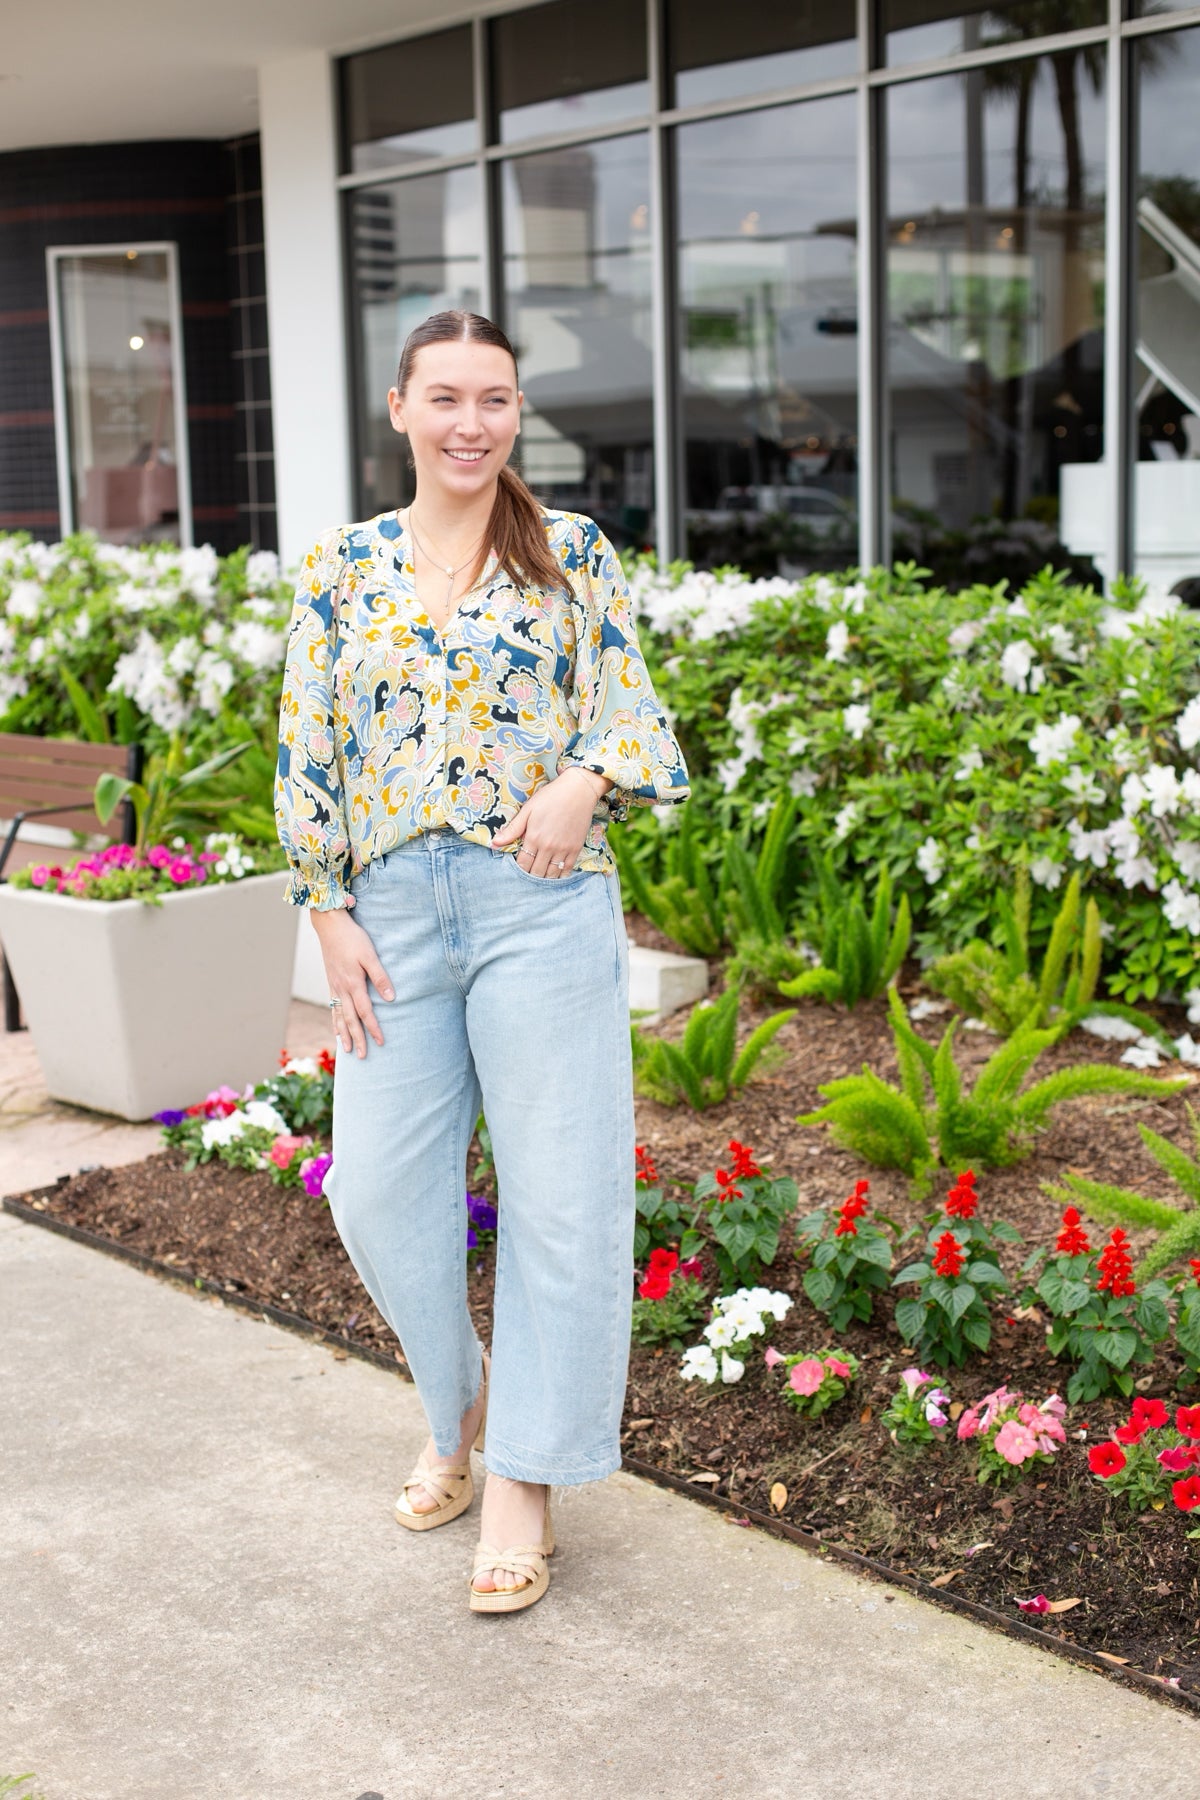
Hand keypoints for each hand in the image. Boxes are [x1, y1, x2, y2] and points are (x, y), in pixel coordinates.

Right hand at [310, 906, 393, 1056]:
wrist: (330, 926)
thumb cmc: (353, 938)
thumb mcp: (370, 955)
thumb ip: (380, 977)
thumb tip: (391, 999)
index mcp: (353, 983)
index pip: (365, 1012)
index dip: (374, 1028)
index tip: (381, 1042)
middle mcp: (342, 989)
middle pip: (351, 1019)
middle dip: (357, 1039)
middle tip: (363, 1056)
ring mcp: (334, 986)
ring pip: (339, 1016)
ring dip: (344, 1034)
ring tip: (347, 1050)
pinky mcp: (331, 982)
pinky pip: (332, 1007)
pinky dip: (335, 1020)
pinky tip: (337, 1028)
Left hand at [492, 768, 608, 877]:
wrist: (578, 790)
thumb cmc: (551, 797)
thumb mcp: (528, 810)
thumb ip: (512, 829)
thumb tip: (494, 843)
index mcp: (534, 837)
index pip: (523, 864)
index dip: (519, 869)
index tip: (517, 867)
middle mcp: (548, 847)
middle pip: (536, 872)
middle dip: (530, 875)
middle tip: (528, 872)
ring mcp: (563, 849)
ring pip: (551, 874)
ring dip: (544, 878)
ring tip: (539, 876)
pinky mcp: (576, 849)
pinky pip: (567, 870)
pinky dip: (560, 876)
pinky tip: (555, 875)